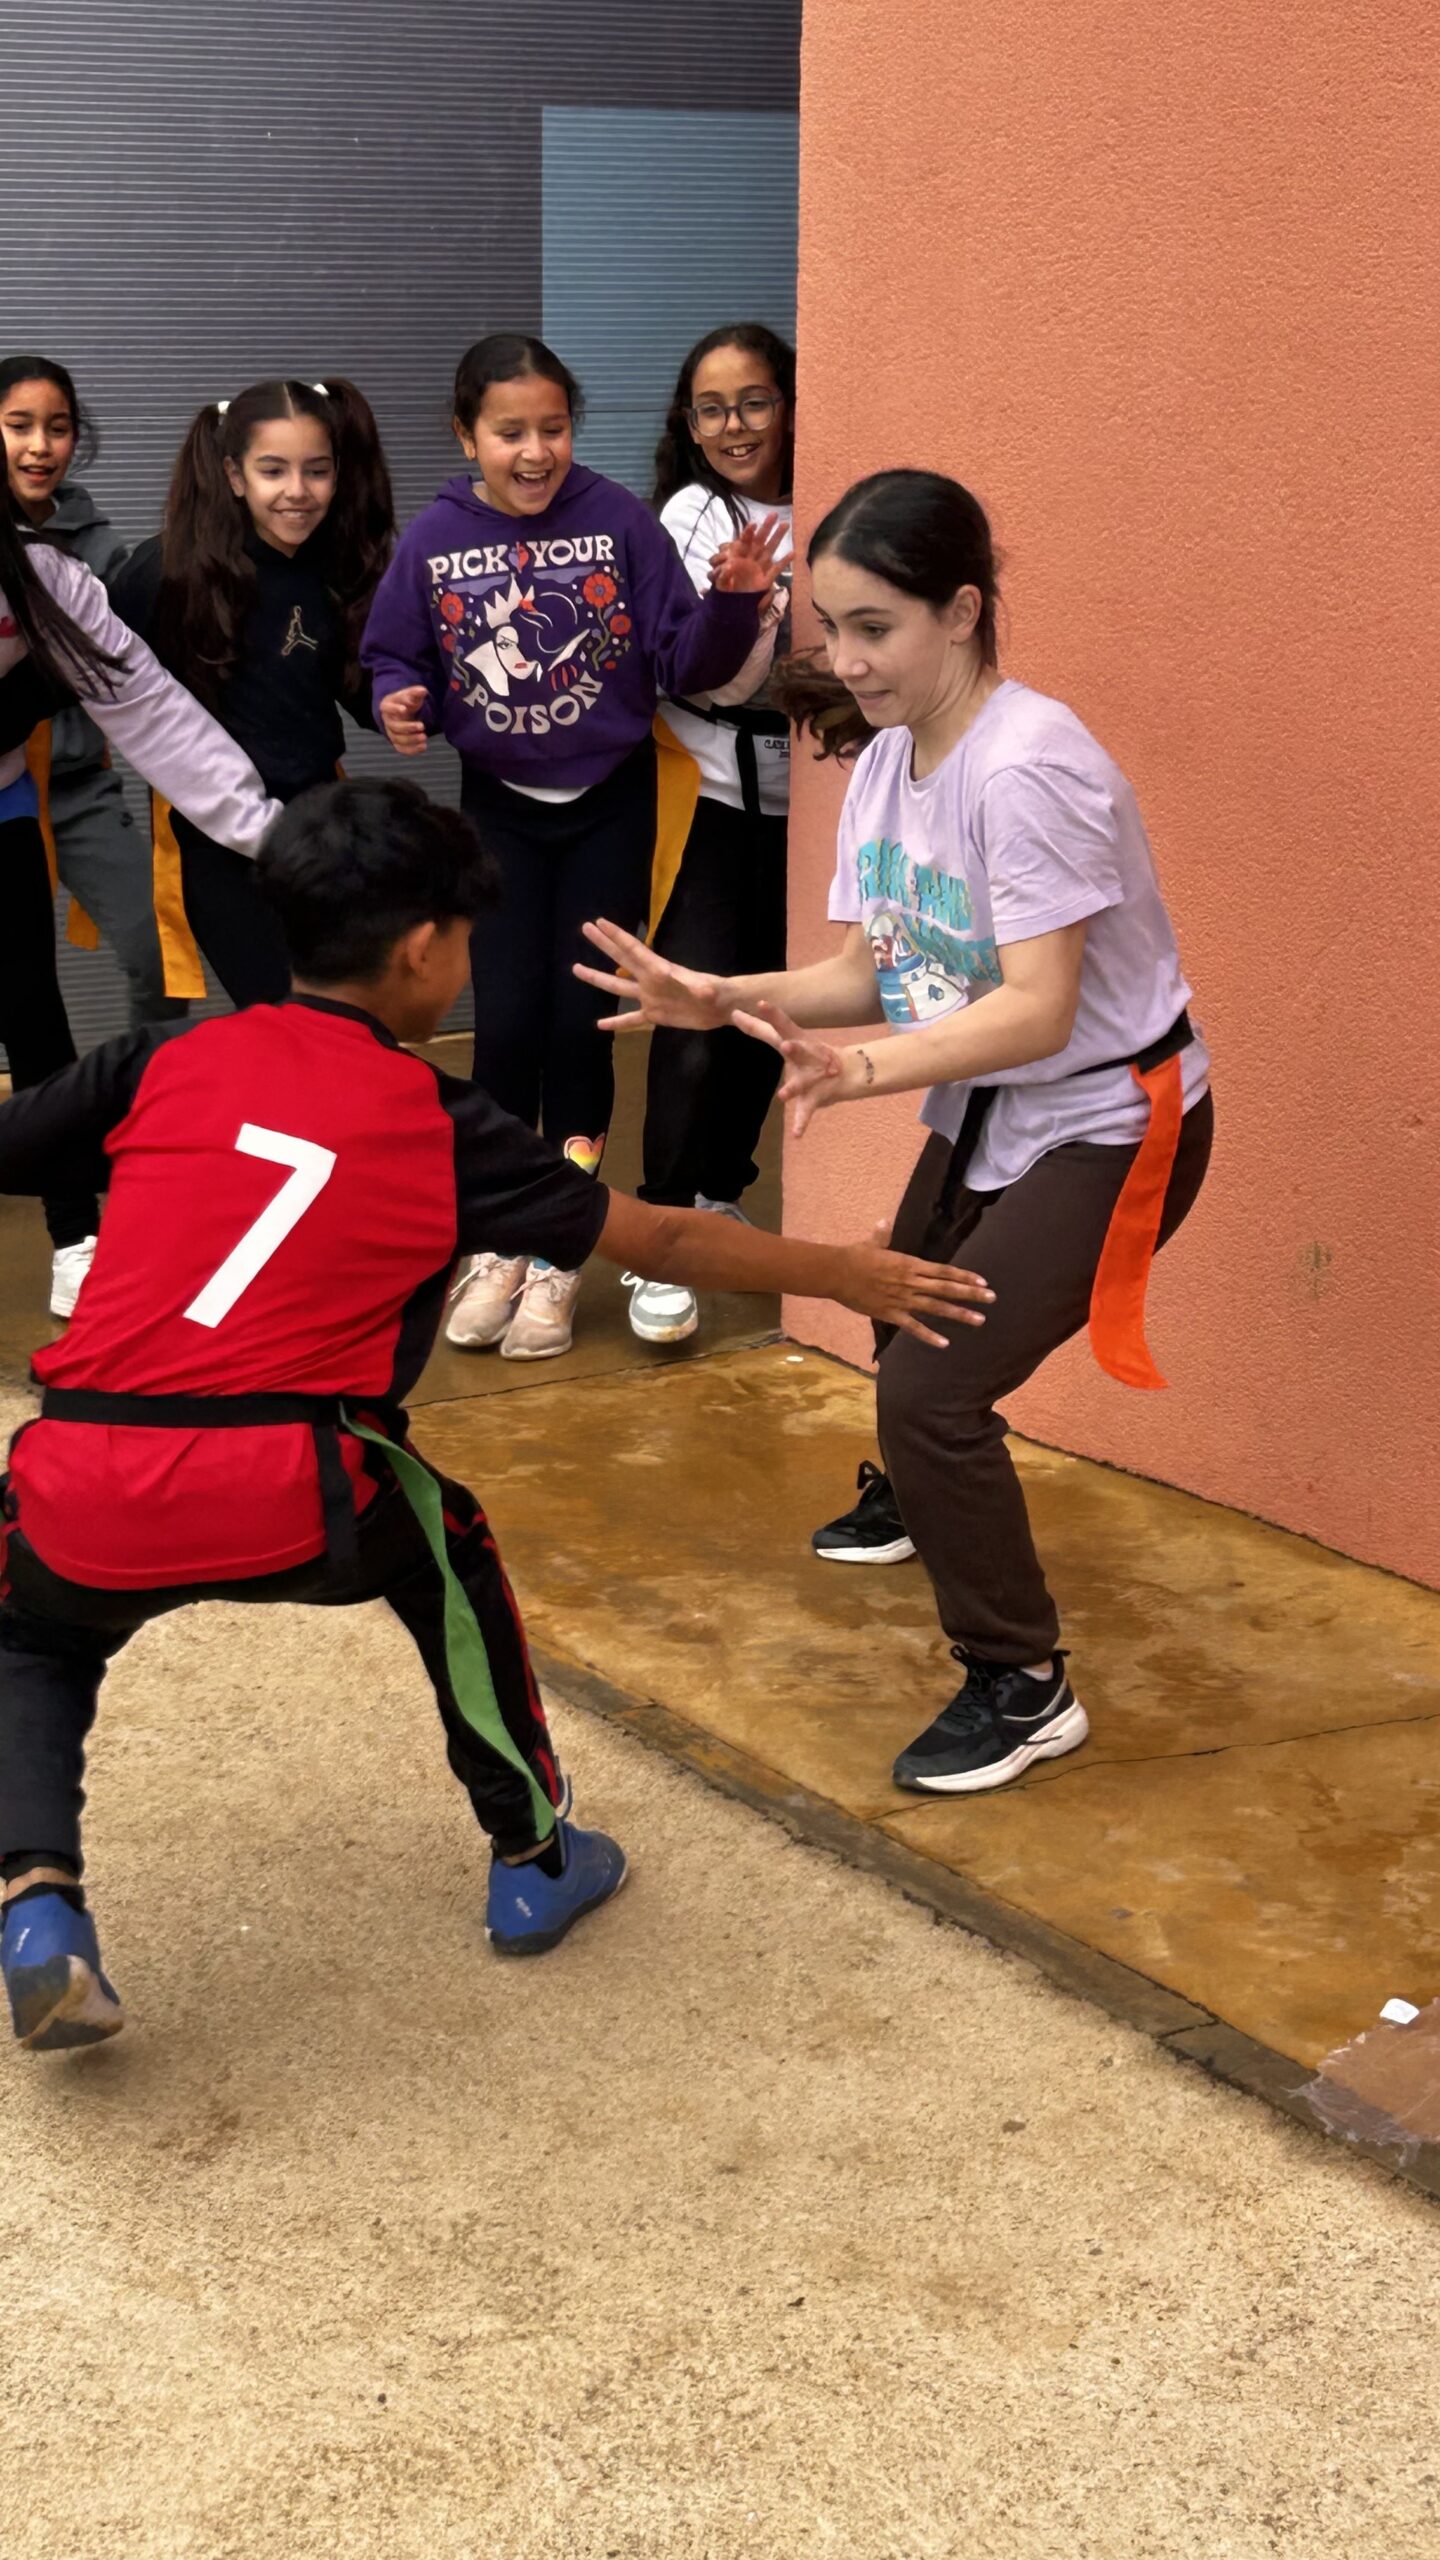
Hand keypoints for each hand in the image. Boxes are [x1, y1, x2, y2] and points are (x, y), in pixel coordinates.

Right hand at [378, 684, 430, 755]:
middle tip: (422, 726)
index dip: (394, 709)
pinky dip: (412, 750)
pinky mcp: (396, 742)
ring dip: (411, 740)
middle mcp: (387, 720)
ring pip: (397, 739)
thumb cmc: (405, 701)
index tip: (404, 709)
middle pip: (394, 726)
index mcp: (387, 706)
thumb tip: (423, 690)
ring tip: (424, 737)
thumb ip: (416, 692)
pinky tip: (423, 746)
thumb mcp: (410, 694)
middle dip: (408, 727)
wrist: (402, 711)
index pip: (387, 708)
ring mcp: (391, 732)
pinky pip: (401, 748)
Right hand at [574, 917, 734, 1032]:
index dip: (617, 936)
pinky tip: (600, 1025)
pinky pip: (631, 1019)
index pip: (634, 951)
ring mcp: (650, 997)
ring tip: (576, 968)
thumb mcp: (708, 989)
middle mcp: (649, 981)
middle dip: (603, 944)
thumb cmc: (716, 993)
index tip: (600, 922)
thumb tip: (701, 989)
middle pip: (620, 959)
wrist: (721, 1006)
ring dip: (598, 978)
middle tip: (585, 928)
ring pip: (618, 987)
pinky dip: (617, 1021)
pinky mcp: (655, 1015)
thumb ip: (701, 989)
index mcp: (659, 971)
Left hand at [710, 511, 792, 599]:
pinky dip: (784, 562)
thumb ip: (723, 574)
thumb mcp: (721, 582)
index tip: (753, 524)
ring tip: (785, 524)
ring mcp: (759, 568)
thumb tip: (728, 566)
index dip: (748, 534)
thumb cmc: (725, 590)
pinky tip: (793, 553)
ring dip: (778, 537)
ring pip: (770, 550)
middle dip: (766, 527)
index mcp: (738, 557)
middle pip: (760, 540)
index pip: (744, 542)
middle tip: (774, 514)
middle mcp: (750, 559)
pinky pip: (776, 569)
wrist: (731, 604)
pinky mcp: (766, 580)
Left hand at [730, 998, 861, 1135]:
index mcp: (797, 1041)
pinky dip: (801, 1123)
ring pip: (800, 1084)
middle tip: (786, 1045)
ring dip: (792, 1088)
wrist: (847, 1072)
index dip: (771, 1014)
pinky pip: (805, 1112)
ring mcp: (810, 1079)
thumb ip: (762, 1028)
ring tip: (781, 1096)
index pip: (782, 1025)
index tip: (759, 1002)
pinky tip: (796, 1134)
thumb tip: (733, 1013)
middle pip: (799, 1052)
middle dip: (794, 1049)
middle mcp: (805, 1057)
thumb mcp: (789, 1037)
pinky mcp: (814, 1098)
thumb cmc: (810, 1053)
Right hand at [836, 1220, 992, 1348]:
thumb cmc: (854, 1256)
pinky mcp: (891, 1314)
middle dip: (971, 1294)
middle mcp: (911, 1282)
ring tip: (979, 1320)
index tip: (982, 1281)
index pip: (944, 1271)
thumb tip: (884, 1222)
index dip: (964, 1276)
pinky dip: (929, 1335)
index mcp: (910, 1264)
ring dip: (959, 1314)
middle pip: (947, 1289)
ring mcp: (902, 1299)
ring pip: (936, 1308)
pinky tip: (945, 1343)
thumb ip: (883, 1235)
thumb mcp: (872, 1243)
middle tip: (992, 1299)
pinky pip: (913, 1327)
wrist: (836, 1272)